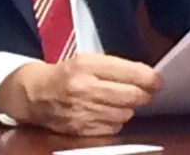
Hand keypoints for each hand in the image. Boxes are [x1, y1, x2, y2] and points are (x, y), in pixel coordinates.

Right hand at [0, 53, 160, 135]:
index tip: (156, 80)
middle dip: (143, 94)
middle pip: (133, 95)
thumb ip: (114, 67)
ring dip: (127, 108)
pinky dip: (114, 120)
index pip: (131, 73)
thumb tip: (147, 77)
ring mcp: (83, 110)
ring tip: (116, 100)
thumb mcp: (86, 60)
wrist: (34, 94)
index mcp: (85, 65)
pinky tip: (104, 112)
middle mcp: (84, 88)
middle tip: (143, 91)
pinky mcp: (82, 128)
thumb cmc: (64, 74)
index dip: (150, 78)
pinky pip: (114, 127)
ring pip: (126, 113)